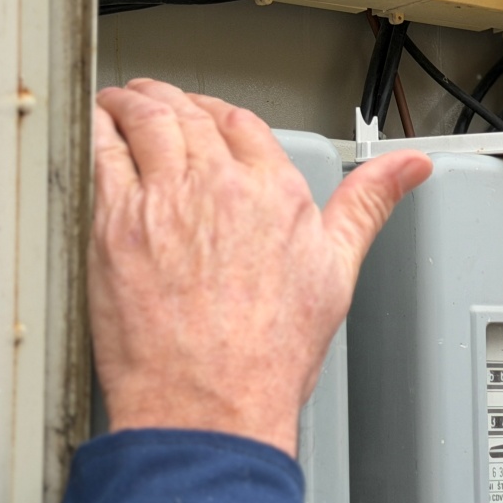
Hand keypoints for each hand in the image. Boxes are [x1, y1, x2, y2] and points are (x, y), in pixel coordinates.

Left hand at [90, 79, 431, 456]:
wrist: (208, 405)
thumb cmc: (268, 355)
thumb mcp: (337, 270)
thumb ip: (368, 203)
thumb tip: (409, 168)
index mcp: (275, 190)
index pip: (241, 123)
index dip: (219, 113)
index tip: (208, 117)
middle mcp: (219, 185)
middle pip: (189, 114)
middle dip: (170, 99)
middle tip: (156, 98)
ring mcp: (163, 200)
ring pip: (144, 122)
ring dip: (131, 102)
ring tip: (121, 100)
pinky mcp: (114, 224)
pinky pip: (100, 155)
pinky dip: (96, 132)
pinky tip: (93, 130)